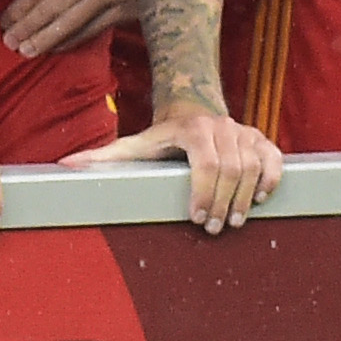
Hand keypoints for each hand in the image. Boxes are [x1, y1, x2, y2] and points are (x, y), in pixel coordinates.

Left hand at [77, 103, 283, 233]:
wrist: (192, 112)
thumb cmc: (161, 138)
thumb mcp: (134, 145)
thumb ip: (103, 157)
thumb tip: (66, 166)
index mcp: (193, 129)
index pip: (205, 163)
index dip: (203, 192)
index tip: (196, 219)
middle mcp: (222, 127)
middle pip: (231, 169)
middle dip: (222, 202)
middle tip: (214, 228)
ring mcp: (244, 132)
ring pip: (253, 167)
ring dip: (245, 198)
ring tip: (234, 221)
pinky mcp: (261, 139)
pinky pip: (274, 160)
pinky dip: (270, 180)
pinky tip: (259, 199)